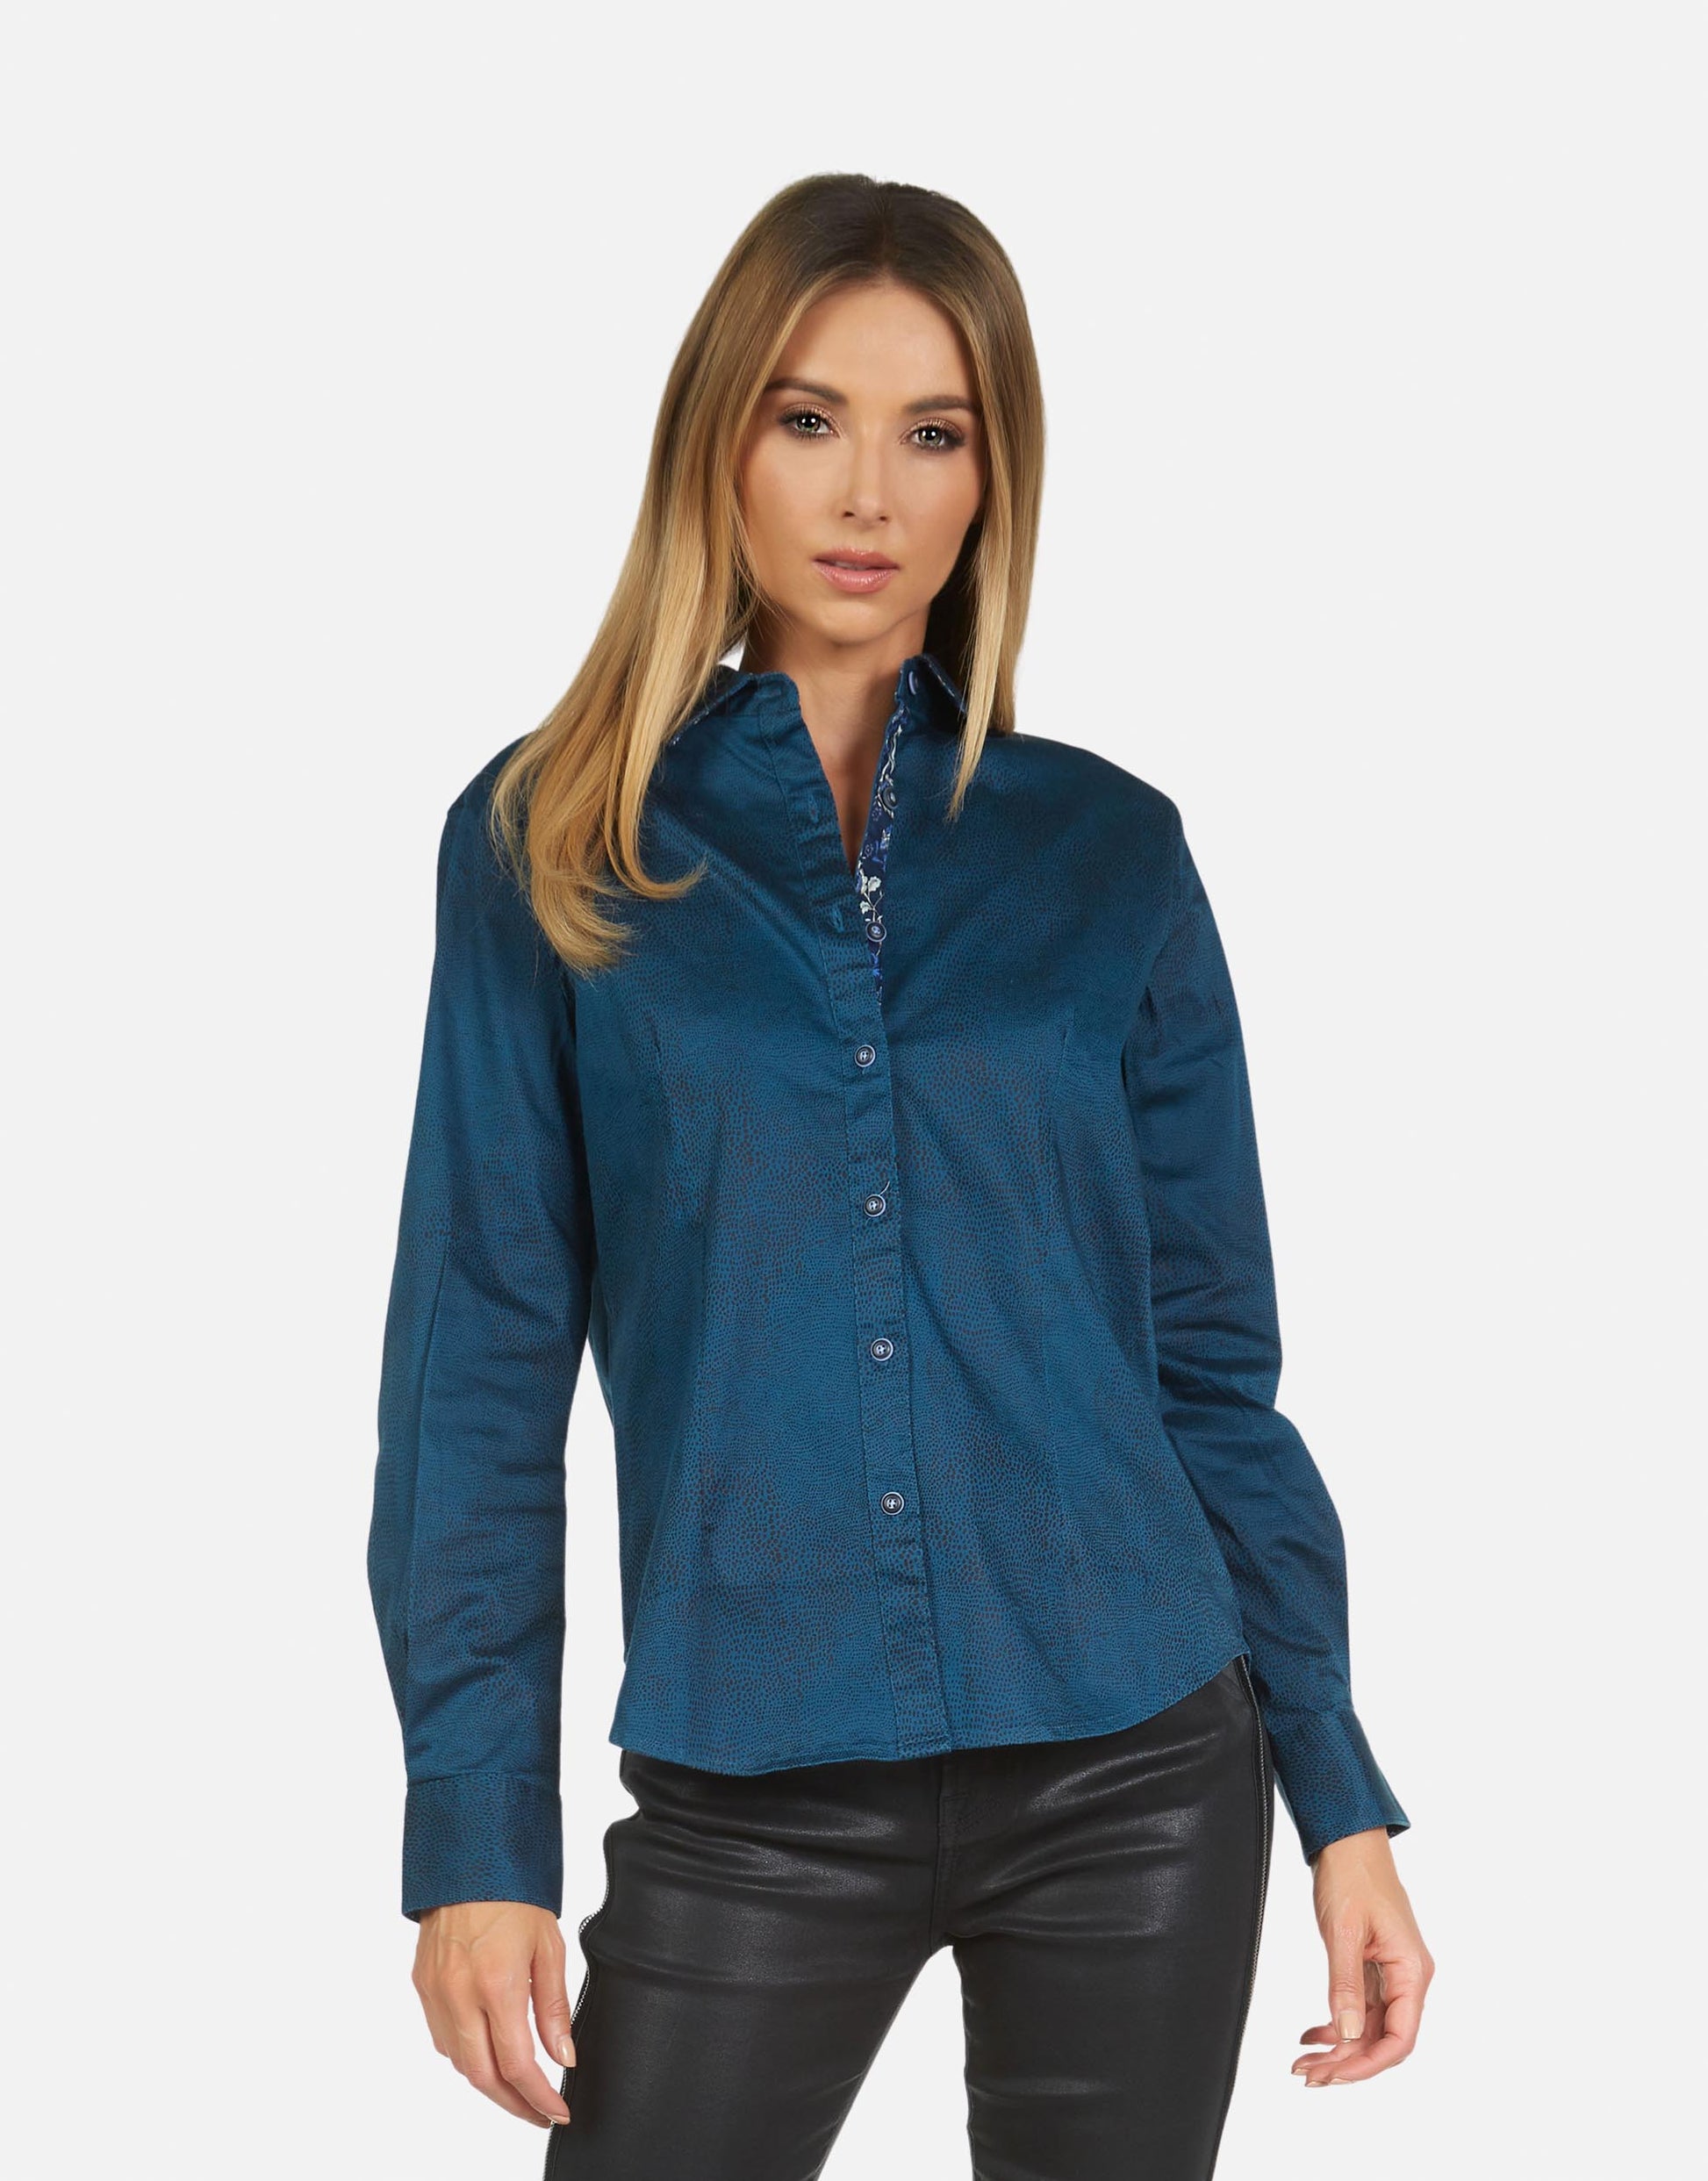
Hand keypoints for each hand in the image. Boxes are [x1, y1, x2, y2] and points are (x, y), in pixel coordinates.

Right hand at [412, 1900, 576, 2128]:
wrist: (467, 1859)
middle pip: (483, 2076)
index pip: (517, 2064)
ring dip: (489, 2084)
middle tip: (538, 2113)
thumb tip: (563, 2057)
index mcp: (497, 1983)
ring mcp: (435, 1992)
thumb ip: (553, 2007)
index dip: (538, 2097)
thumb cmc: (514, 1896)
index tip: (557, 2111)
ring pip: (459, 2062)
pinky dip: (466, 2056)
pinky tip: (486, 2053)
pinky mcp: (422, 1985)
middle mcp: (460, 1994)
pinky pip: (442, 2038)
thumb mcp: (549, 1946)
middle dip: (513, 2104)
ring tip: (518, 2088)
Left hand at [1292, 1828, 1432, 2086]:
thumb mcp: (1344, 1931)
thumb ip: (1346, 1985)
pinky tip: (1311, 2035)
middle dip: (1347, 2063)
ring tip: (1304, 2063)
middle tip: (1308, 2075)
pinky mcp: (1372, 1968)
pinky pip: (1358, 2009)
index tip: (1335, 2076)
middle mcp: (1406, 1978)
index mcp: (1412, 1971)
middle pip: (1382, 2039)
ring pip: (1368, 2028)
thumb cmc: (1353, 1875)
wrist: (1347, 1841)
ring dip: (1338, 2049)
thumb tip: (1348, 2034)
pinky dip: (1335, 2025)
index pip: (1400, 2038)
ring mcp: (1390, 1974)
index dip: (1368, 2064)